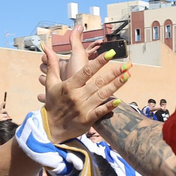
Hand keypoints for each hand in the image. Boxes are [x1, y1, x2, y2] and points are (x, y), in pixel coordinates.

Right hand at [38, 24, 129, 142]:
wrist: (51, 127)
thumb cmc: (53, 104)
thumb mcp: (50, 84)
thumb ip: (52, 65)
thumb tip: (47, 48)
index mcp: (69, 85)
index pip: (87, 71)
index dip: (100, 61)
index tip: (111, 53)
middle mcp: (77, 96)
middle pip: (99, 82)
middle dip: (114, 72)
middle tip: (128, 64)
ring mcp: (84, 108)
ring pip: (103, 94)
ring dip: (117, 85)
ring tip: (128, 76)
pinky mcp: (88, 119)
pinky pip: (101, 111)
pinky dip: (110, 106)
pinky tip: (120, 100)